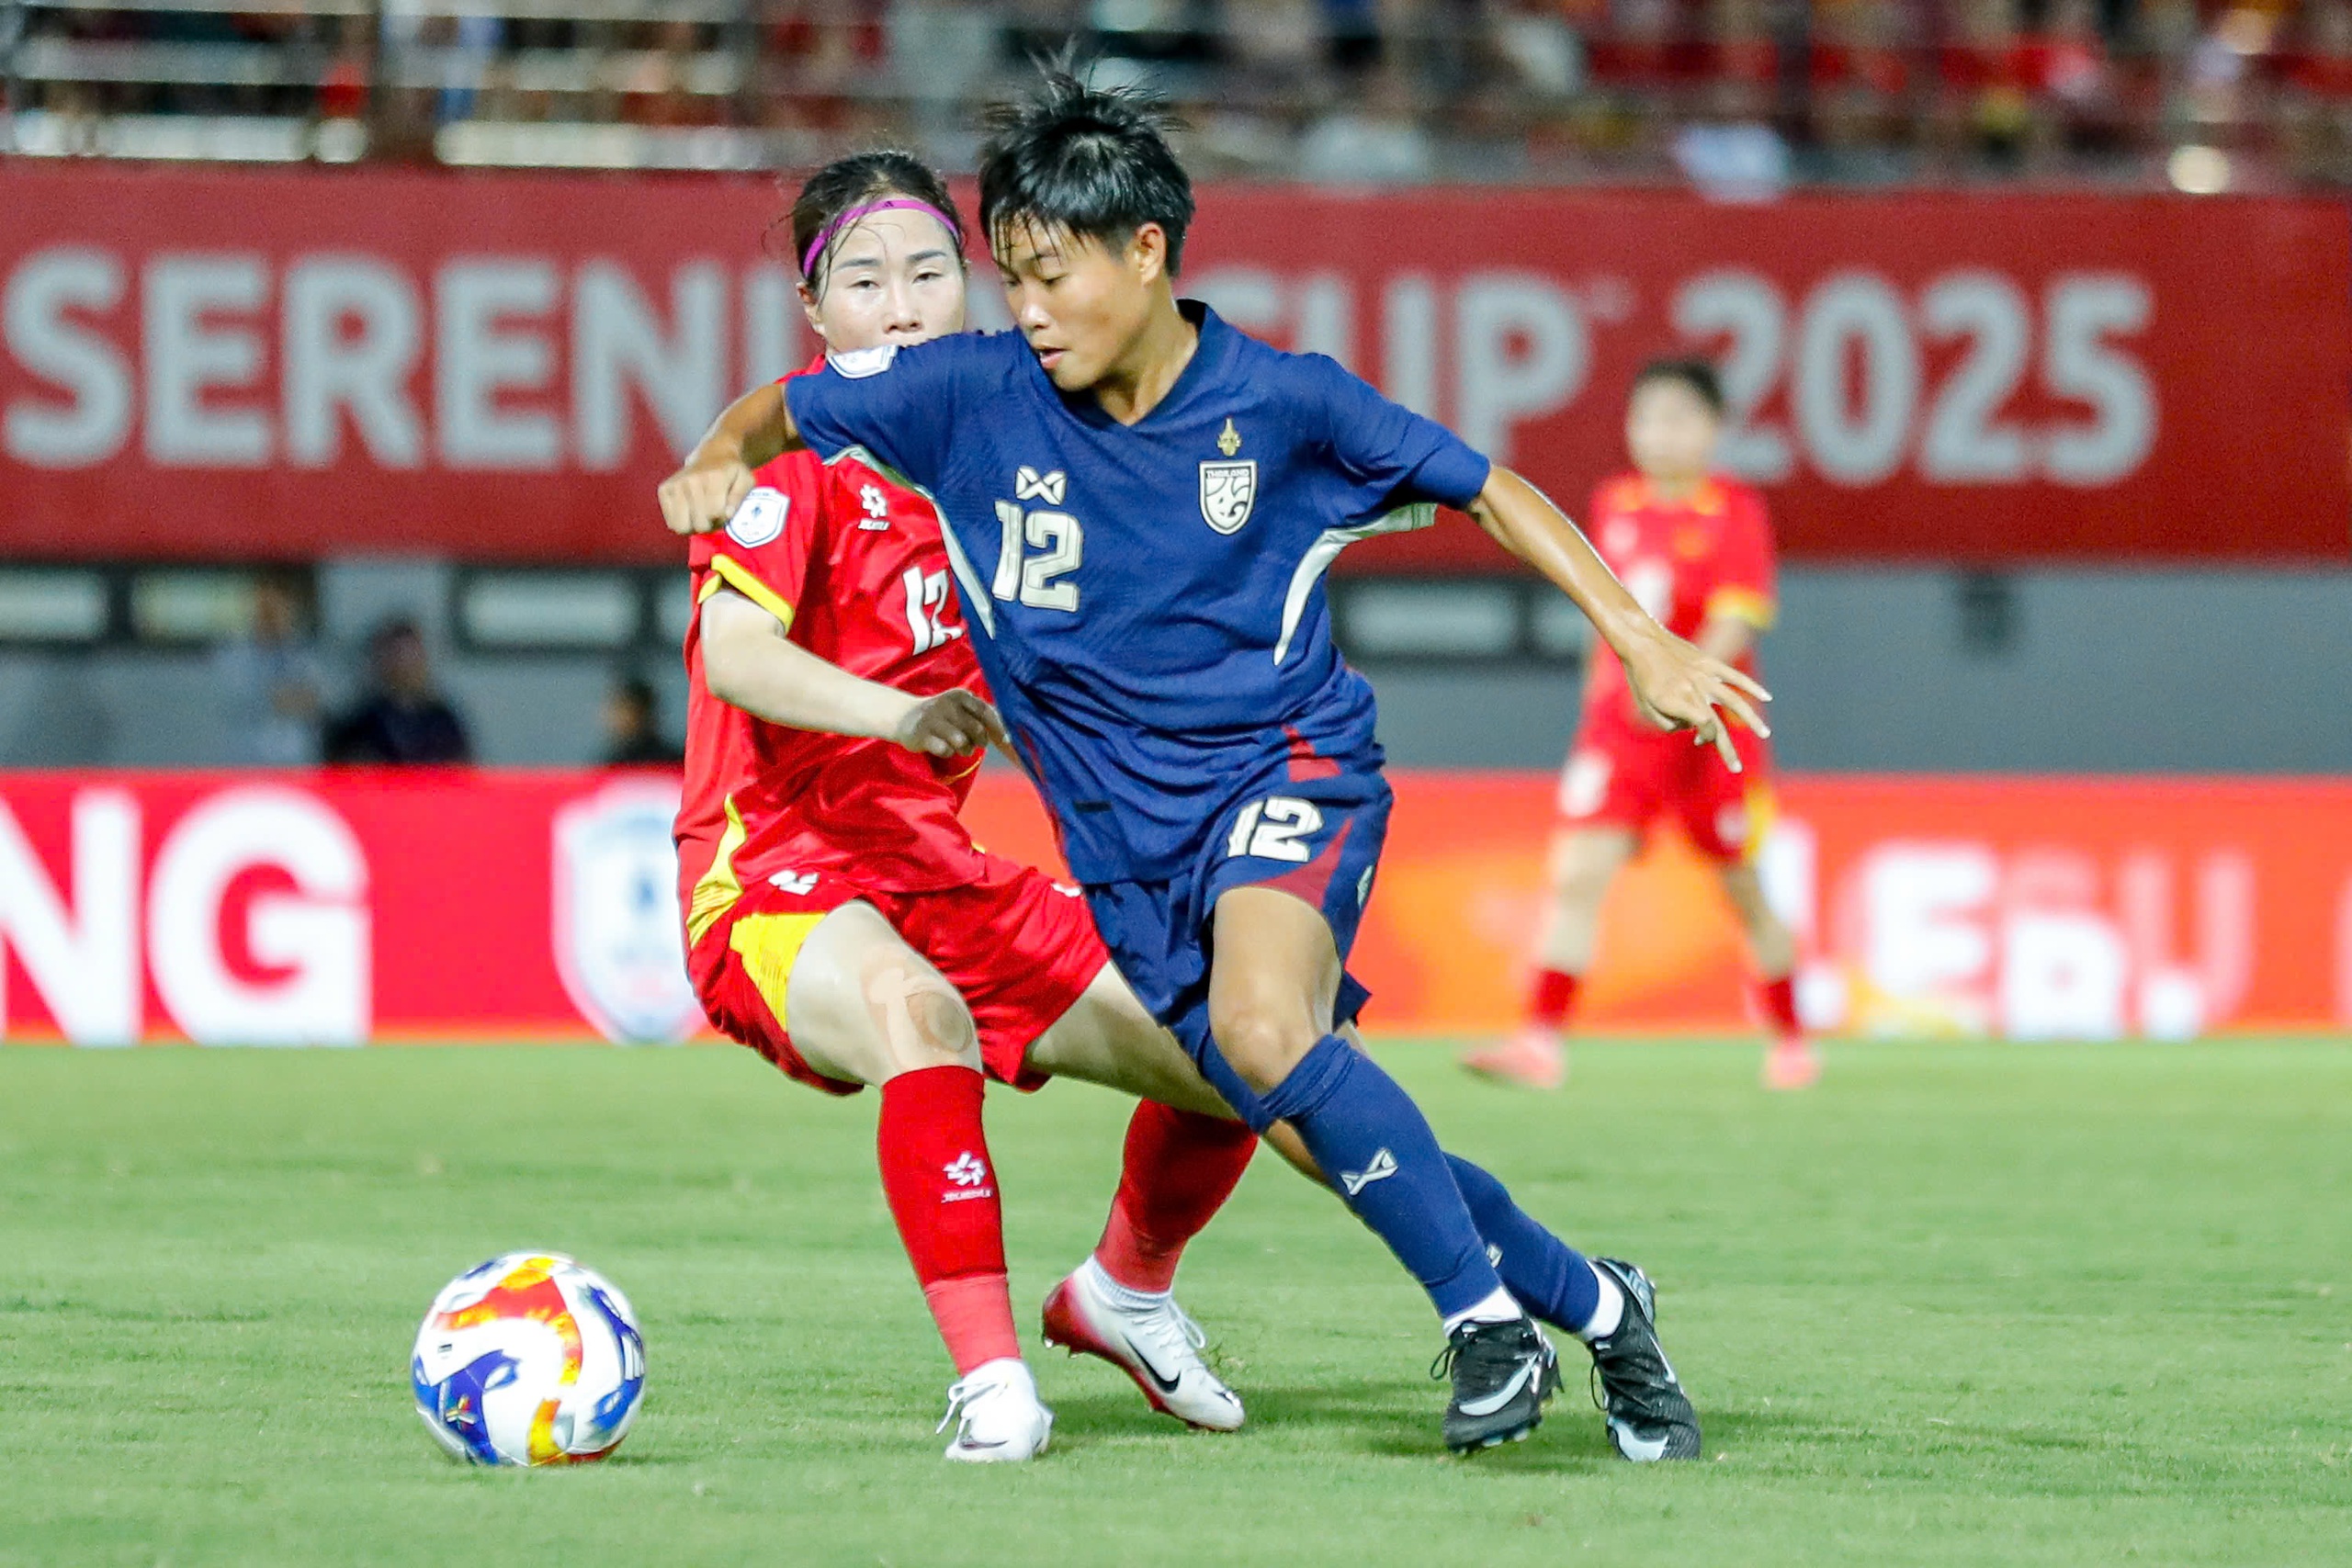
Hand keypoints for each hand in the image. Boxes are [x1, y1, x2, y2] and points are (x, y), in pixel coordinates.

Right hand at [658, 450, 754, 536]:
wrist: (713, 454)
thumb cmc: (731, 472)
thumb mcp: (746, 480)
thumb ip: (739, 498)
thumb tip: (726, 514)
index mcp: (713, 477)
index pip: (715, 514)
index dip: (723, 520)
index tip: (725, 512)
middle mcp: (691, 480)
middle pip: (699, 524)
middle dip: (709, 525)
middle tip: (713, 514)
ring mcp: (675, 485)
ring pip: (681, 527)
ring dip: (694, 526)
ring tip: (701, 514)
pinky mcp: (664, 490)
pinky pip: (671, 523)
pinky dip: (681, 522)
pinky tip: (690, 511)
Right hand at [891, 688, 1010, 758]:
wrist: (904, 716)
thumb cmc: (942, 715)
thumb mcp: (961, 708)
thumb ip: (982, 715)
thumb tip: (1009, 729)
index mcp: (960, 695)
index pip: (985, 711)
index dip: (998, 728)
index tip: (1007, 741)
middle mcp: (947, 704)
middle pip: (976, 729)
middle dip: (980, 741)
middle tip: (975, 744)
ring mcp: (933, 718)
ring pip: (961, 741)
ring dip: (964, 749)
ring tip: (960, 747)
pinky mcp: (921, 734)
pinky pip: (944, 750)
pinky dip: (947, 752)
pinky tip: (942, 747)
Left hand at [1618, 624, 1771, 771]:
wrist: (1642, 642)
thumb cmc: (1640, 678)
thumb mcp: (1645, 707)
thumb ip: (1667, 724)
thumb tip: (1690, 729)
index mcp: (1674, 703)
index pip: (1702, 727)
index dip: (1706, 738)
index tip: (1699, 740)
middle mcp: (1691, 691)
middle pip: (1716, 724)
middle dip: (1726, 750)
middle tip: (1736, 769)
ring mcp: (1703, 676)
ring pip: (1733, 700)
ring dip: (1751, 719)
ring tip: (1765, 733)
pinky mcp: (1709, 663)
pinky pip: (1734, 676)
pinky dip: (1752, 687)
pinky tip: (1767, 697)